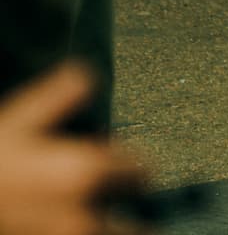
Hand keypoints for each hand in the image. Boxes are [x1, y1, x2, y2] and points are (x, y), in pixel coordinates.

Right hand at [0, 61, 151, 234]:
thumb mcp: (21, 116)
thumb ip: (63, 91)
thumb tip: (92, 75)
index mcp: (83, 173)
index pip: (140, 172)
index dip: (135, 168)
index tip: (127, 171)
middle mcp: (81, 219)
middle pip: (140, 229)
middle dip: (135, 216)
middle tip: (124, 209)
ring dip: (116, 234)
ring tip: (106, 224)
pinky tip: (74, 230)